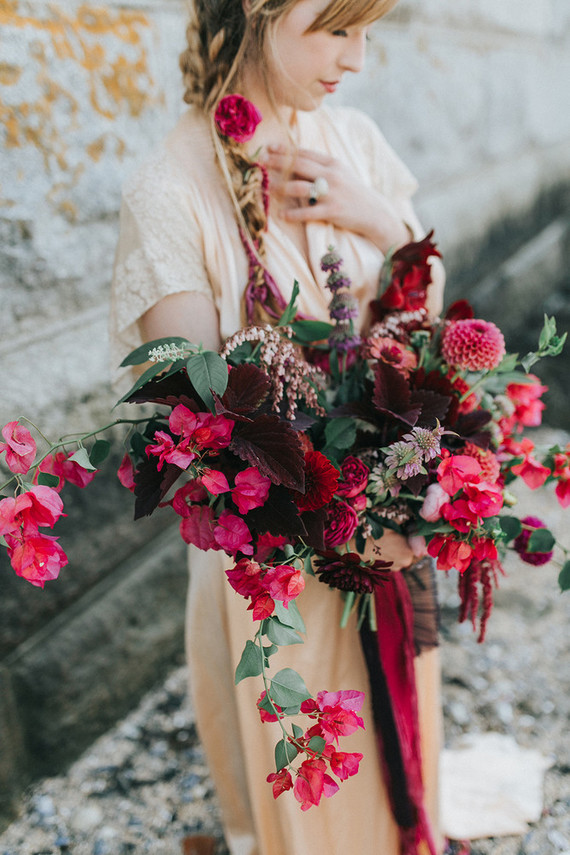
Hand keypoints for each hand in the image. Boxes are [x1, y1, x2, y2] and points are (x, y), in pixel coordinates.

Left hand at [265, 144, 409, 254]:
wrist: (374, 212)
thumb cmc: (353, 193)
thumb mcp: (340, 174)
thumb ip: (320, 168)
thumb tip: (296, 163)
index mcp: (332, 163)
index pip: (304, 153)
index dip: (285, 150)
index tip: (268, 147)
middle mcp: (331, 175)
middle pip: (299, 165)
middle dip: (278, 162)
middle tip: (260, 161)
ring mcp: (331, 193)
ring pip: (300, 187)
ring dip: (281, 187)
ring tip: (268, 188)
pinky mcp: (332, 211)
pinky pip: (308, 212)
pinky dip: (294, 213)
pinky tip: (282, 214)